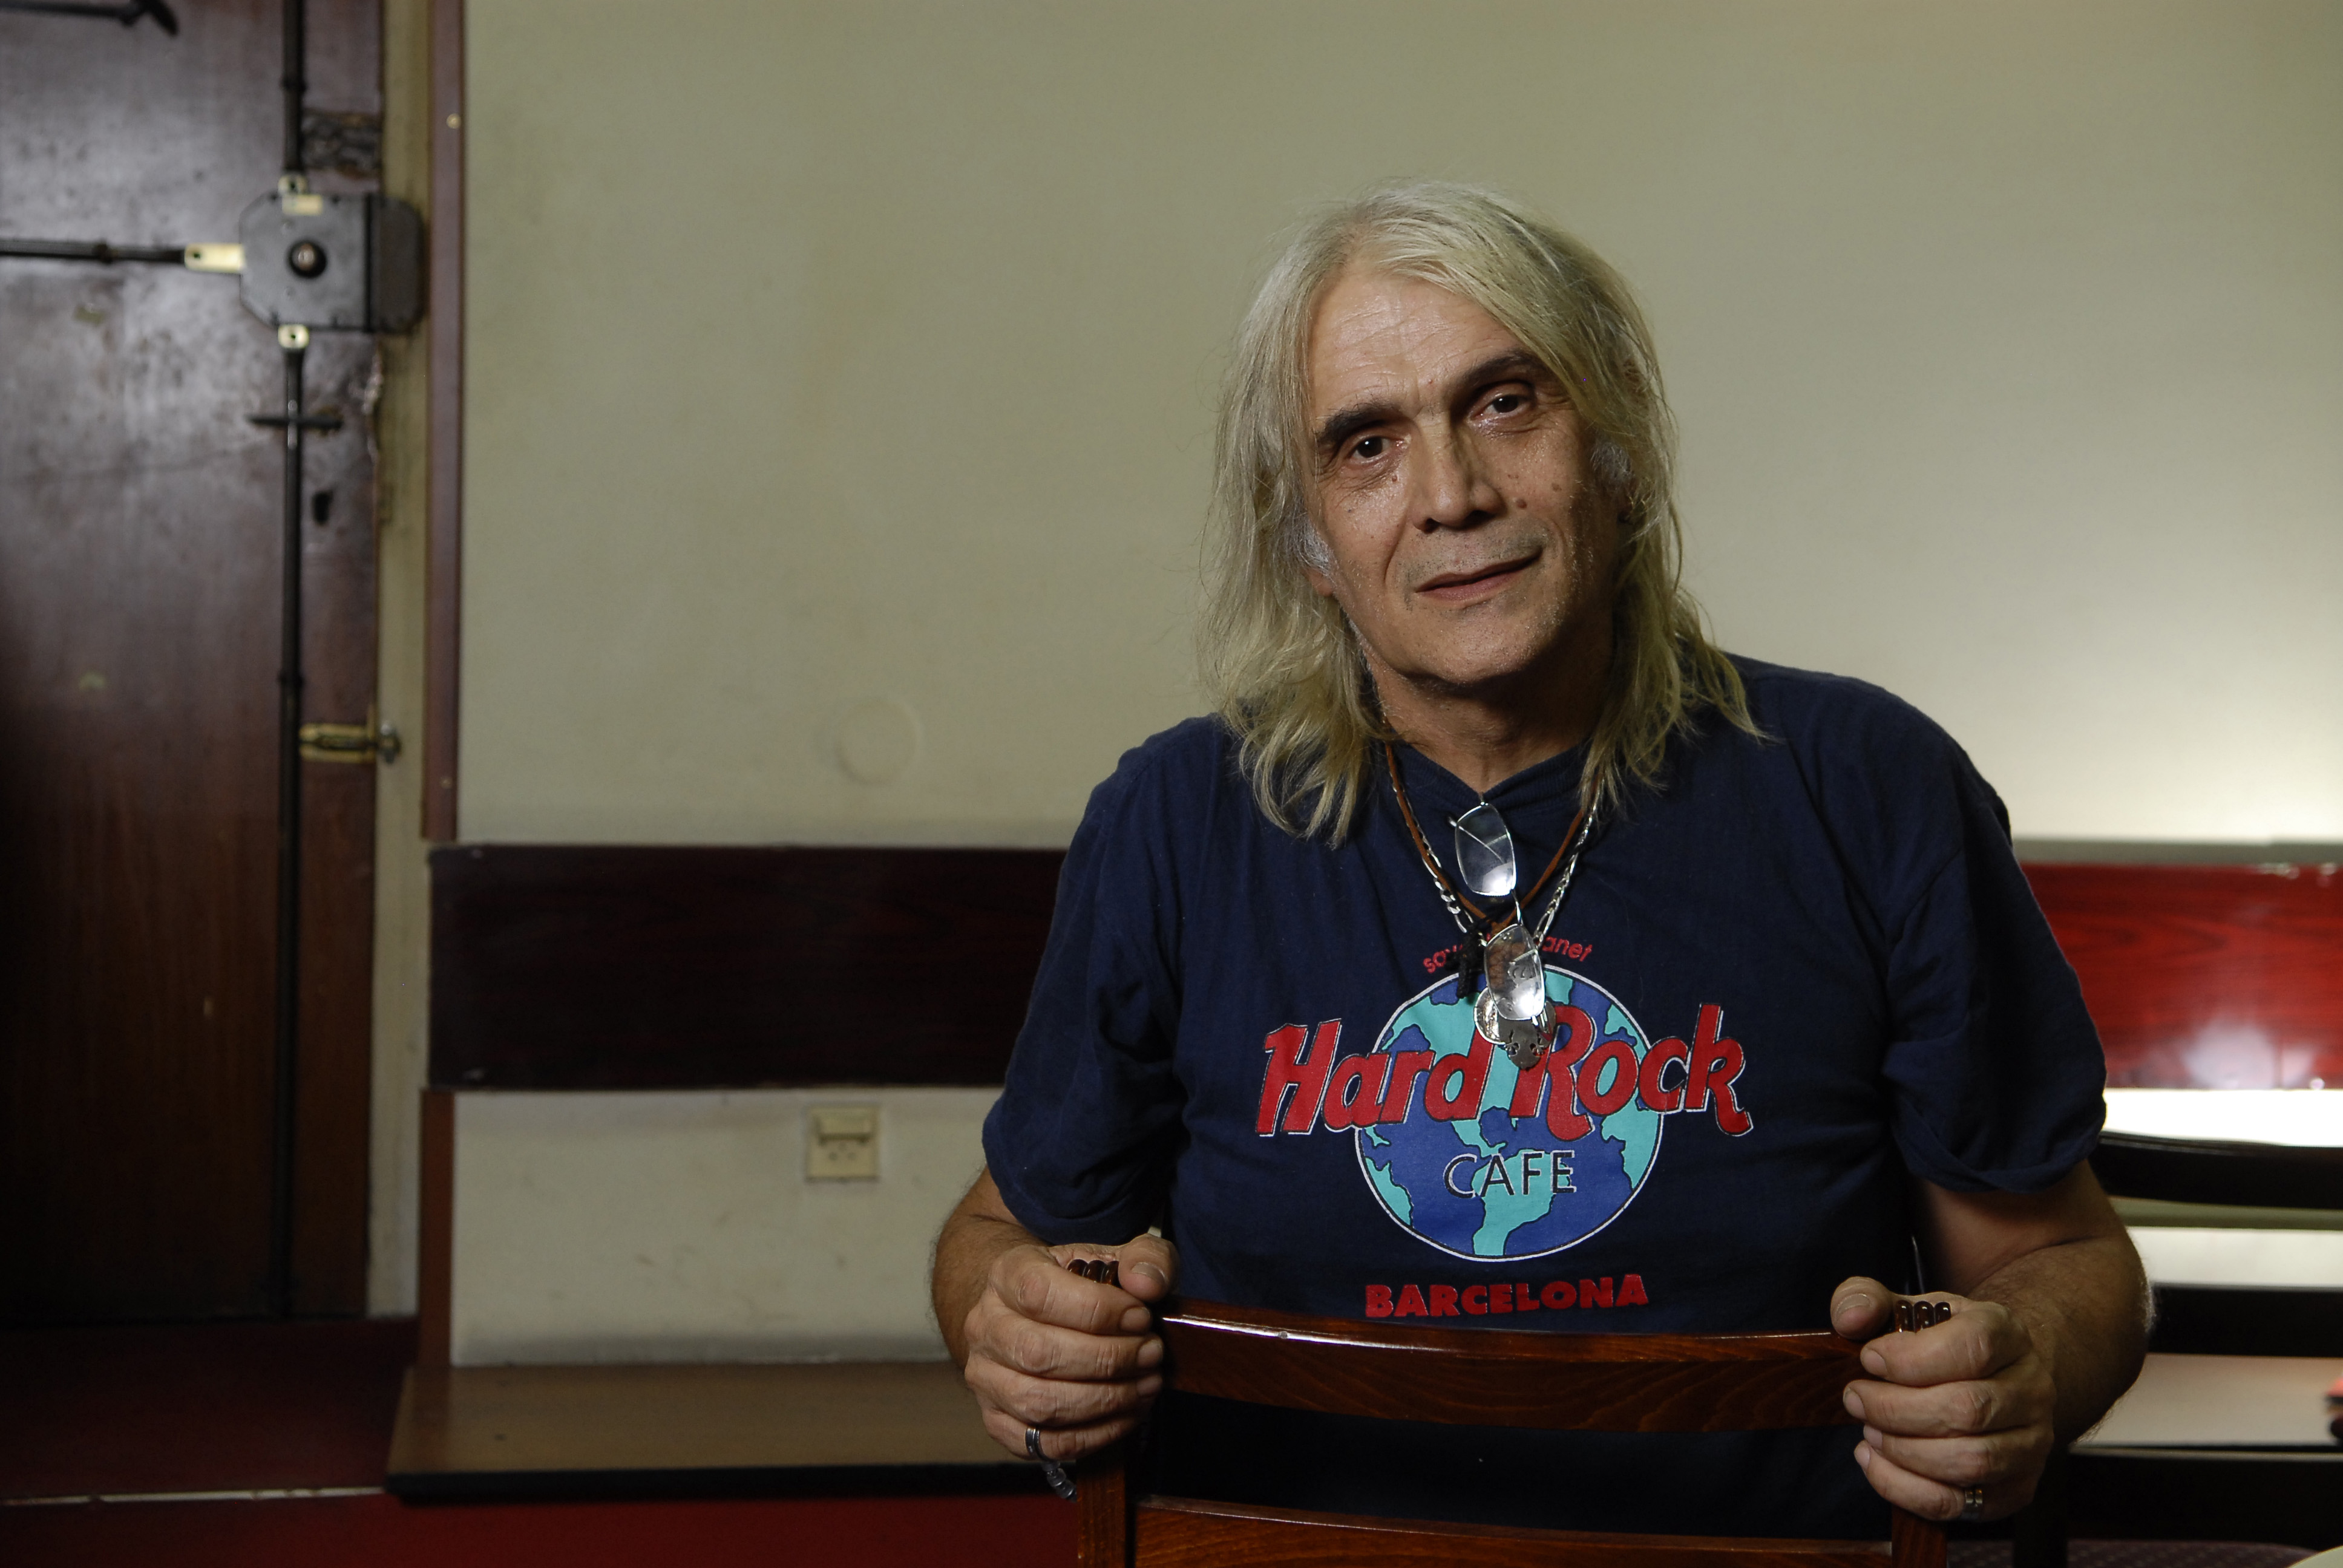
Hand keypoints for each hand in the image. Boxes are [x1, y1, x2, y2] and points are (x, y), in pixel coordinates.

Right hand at [961, 1233, 1178, 1463]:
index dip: (1098, 1310)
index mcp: (1007, 1275)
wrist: (1032, 1313)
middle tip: (1151, 1354)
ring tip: (1146, 1384)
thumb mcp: (1114, 1258)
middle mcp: (985, 1327)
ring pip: (1039, 1404)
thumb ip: (1143, 1258)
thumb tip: (1147, 1285)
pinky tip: (1126, 1415)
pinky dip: (1093, 1436)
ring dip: (1105, 1400)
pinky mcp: (997, 1422)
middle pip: (1039, 1354)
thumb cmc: (1078, 1286)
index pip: (1039, 1294)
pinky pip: (1043, 1444)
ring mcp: (985, 1379)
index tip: (1141, 1318)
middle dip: (1108, 1359)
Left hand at [1831, 1275, 2056, 1521]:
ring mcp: (2031, 1443)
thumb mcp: (1901, 1307)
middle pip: (1967, 1409)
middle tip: (1855, 1399)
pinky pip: (1960, 1503)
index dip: (1911, 1359)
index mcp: (2005, 1333)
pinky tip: (1875, 1462)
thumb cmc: (1936, 1340)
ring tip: (1869, 1431)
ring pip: (1969, 1461)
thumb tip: (1850, 1319)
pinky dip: (1905, 1488)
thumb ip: (1865, 1299)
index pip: (1973, 1347)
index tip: (1868, 1359)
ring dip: (1903, 1450)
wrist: (1991, 1375)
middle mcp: (2031, 1389)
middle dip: (1896, 1409)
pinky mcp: (2016, 1488)